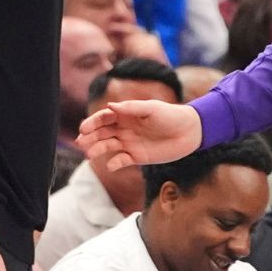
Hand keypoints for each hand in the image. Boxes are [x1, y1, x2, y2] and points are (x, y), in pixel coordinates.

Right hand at [77, 100, 201, 170]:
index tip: (84, 129)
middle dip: (90, 137)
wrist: (190, 132)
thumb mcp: (152, 109)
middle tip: (81, 142)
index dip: (92, 122)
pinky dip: (114, 163)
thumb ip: (131, 108)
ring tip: (89, 154)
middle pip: (101, 132)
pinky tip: (111, 164)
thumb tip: (110, 106)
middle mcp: (124, 128)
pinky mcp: (137, 157)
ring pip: (107, 146)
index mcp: (126, 114)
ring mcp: (129, 143)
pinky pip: (121, 161)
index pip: (104, 118)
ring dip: (97, 149)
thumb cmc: (171, 115)